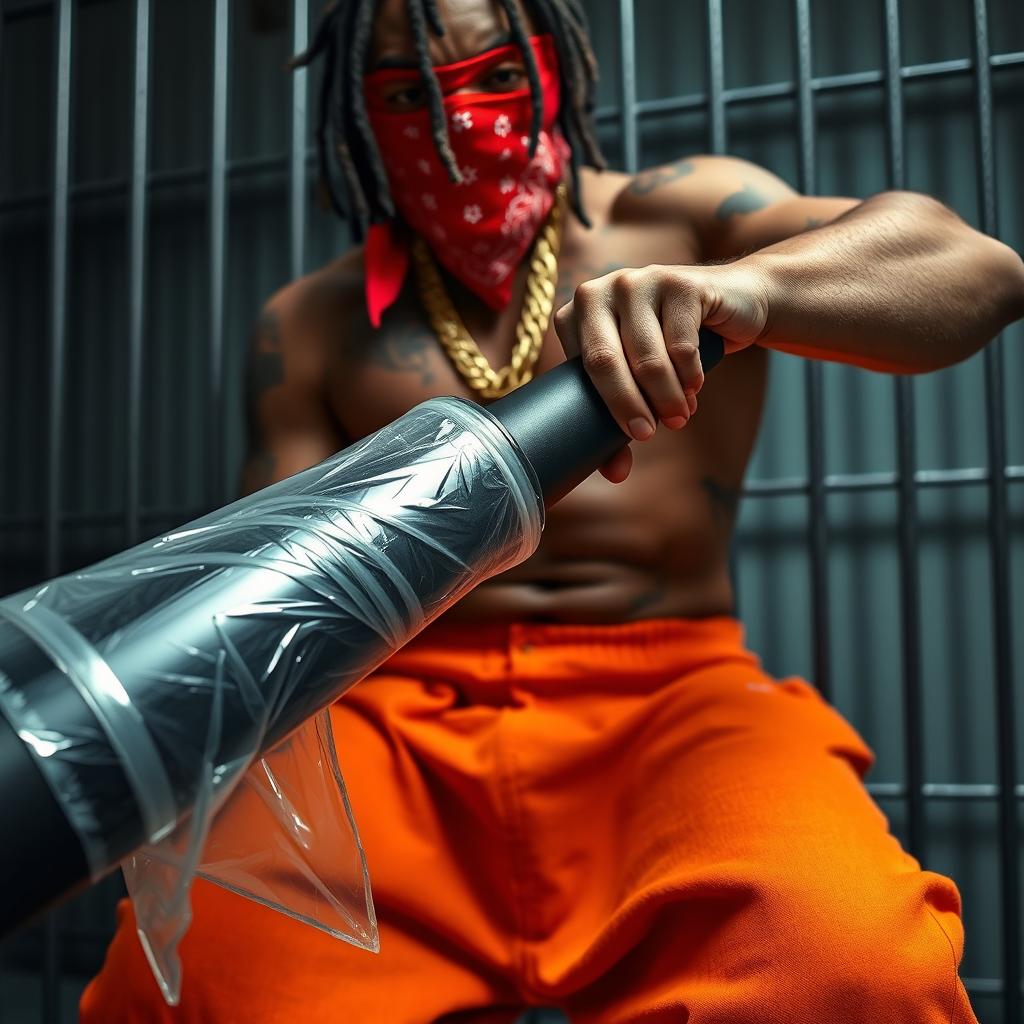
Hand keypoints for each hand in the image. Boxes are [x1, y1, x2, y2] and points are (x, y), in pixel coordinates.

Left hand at [554, 262, 770, 480]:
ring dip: (666, 398)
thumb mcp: (640, 379)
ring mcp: (639, 281)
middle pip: (604, 362)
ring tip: (679, 416)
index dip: (604, 408)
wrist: (731, 303)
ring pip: (647, 358)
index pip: (579, 369)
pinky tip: (695, 386)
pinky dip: (690, 377)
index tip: (631, 438)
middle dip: (628, 406)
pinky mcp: (679, 282)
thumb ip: (621, 418)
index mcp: (576, 314)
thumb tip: (616, 473)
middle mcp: (600, 290)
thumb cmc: (672, 346)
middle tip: (650, 435)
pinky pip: (682, 346)